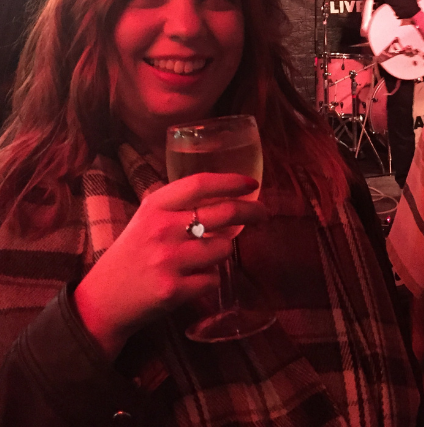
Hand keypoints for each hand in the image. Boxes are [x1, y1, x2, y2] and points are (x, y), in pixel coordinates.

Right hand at [74, 172, 265, 359]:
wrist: (102, 300)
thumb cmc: (133, 254)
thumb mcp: (147, 218)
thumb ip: (179, 205)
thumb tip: (227, 195)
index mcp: (155, 205)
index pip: (200, 183)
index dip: (231, 181)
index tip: (253, 184)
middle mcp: (162, 228)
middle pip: (225, 212)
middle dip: (252, 212)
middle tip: (263, 214)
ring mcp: (168, 260)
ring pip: (223, 248)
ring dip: (221, 252)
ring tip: (201, 258)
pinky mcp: (173, 290)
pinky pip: (213, 279)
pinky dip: (208, 280)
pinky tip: (190, 280)